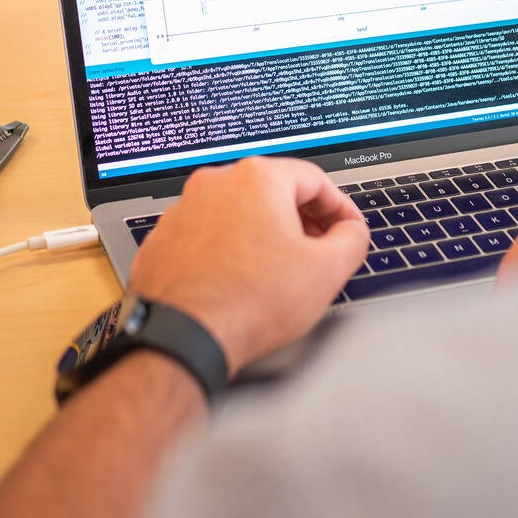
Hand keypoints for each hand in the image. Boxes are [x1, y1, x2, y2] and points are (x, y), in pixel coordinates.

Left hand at [127, 157, 368, 374]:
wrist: (184, 338)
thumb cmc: (247, 303)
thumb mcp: (327, 271)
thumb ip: (352, 239)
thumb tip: (352, 231)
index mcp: (257, 178)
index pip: (315, 181)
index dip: (340, 209)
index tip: (348, 230)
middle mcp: (215, 184)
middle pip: (274, 194)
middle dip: (302, 223)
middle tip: (318, 254)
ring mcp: (184, 210)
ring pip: (238, 215)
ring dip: (263, 237)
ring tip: (277, 275)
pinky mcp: (164, 239)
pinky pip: (208, 237)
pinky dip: (229, 253)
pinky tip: (241, 283)